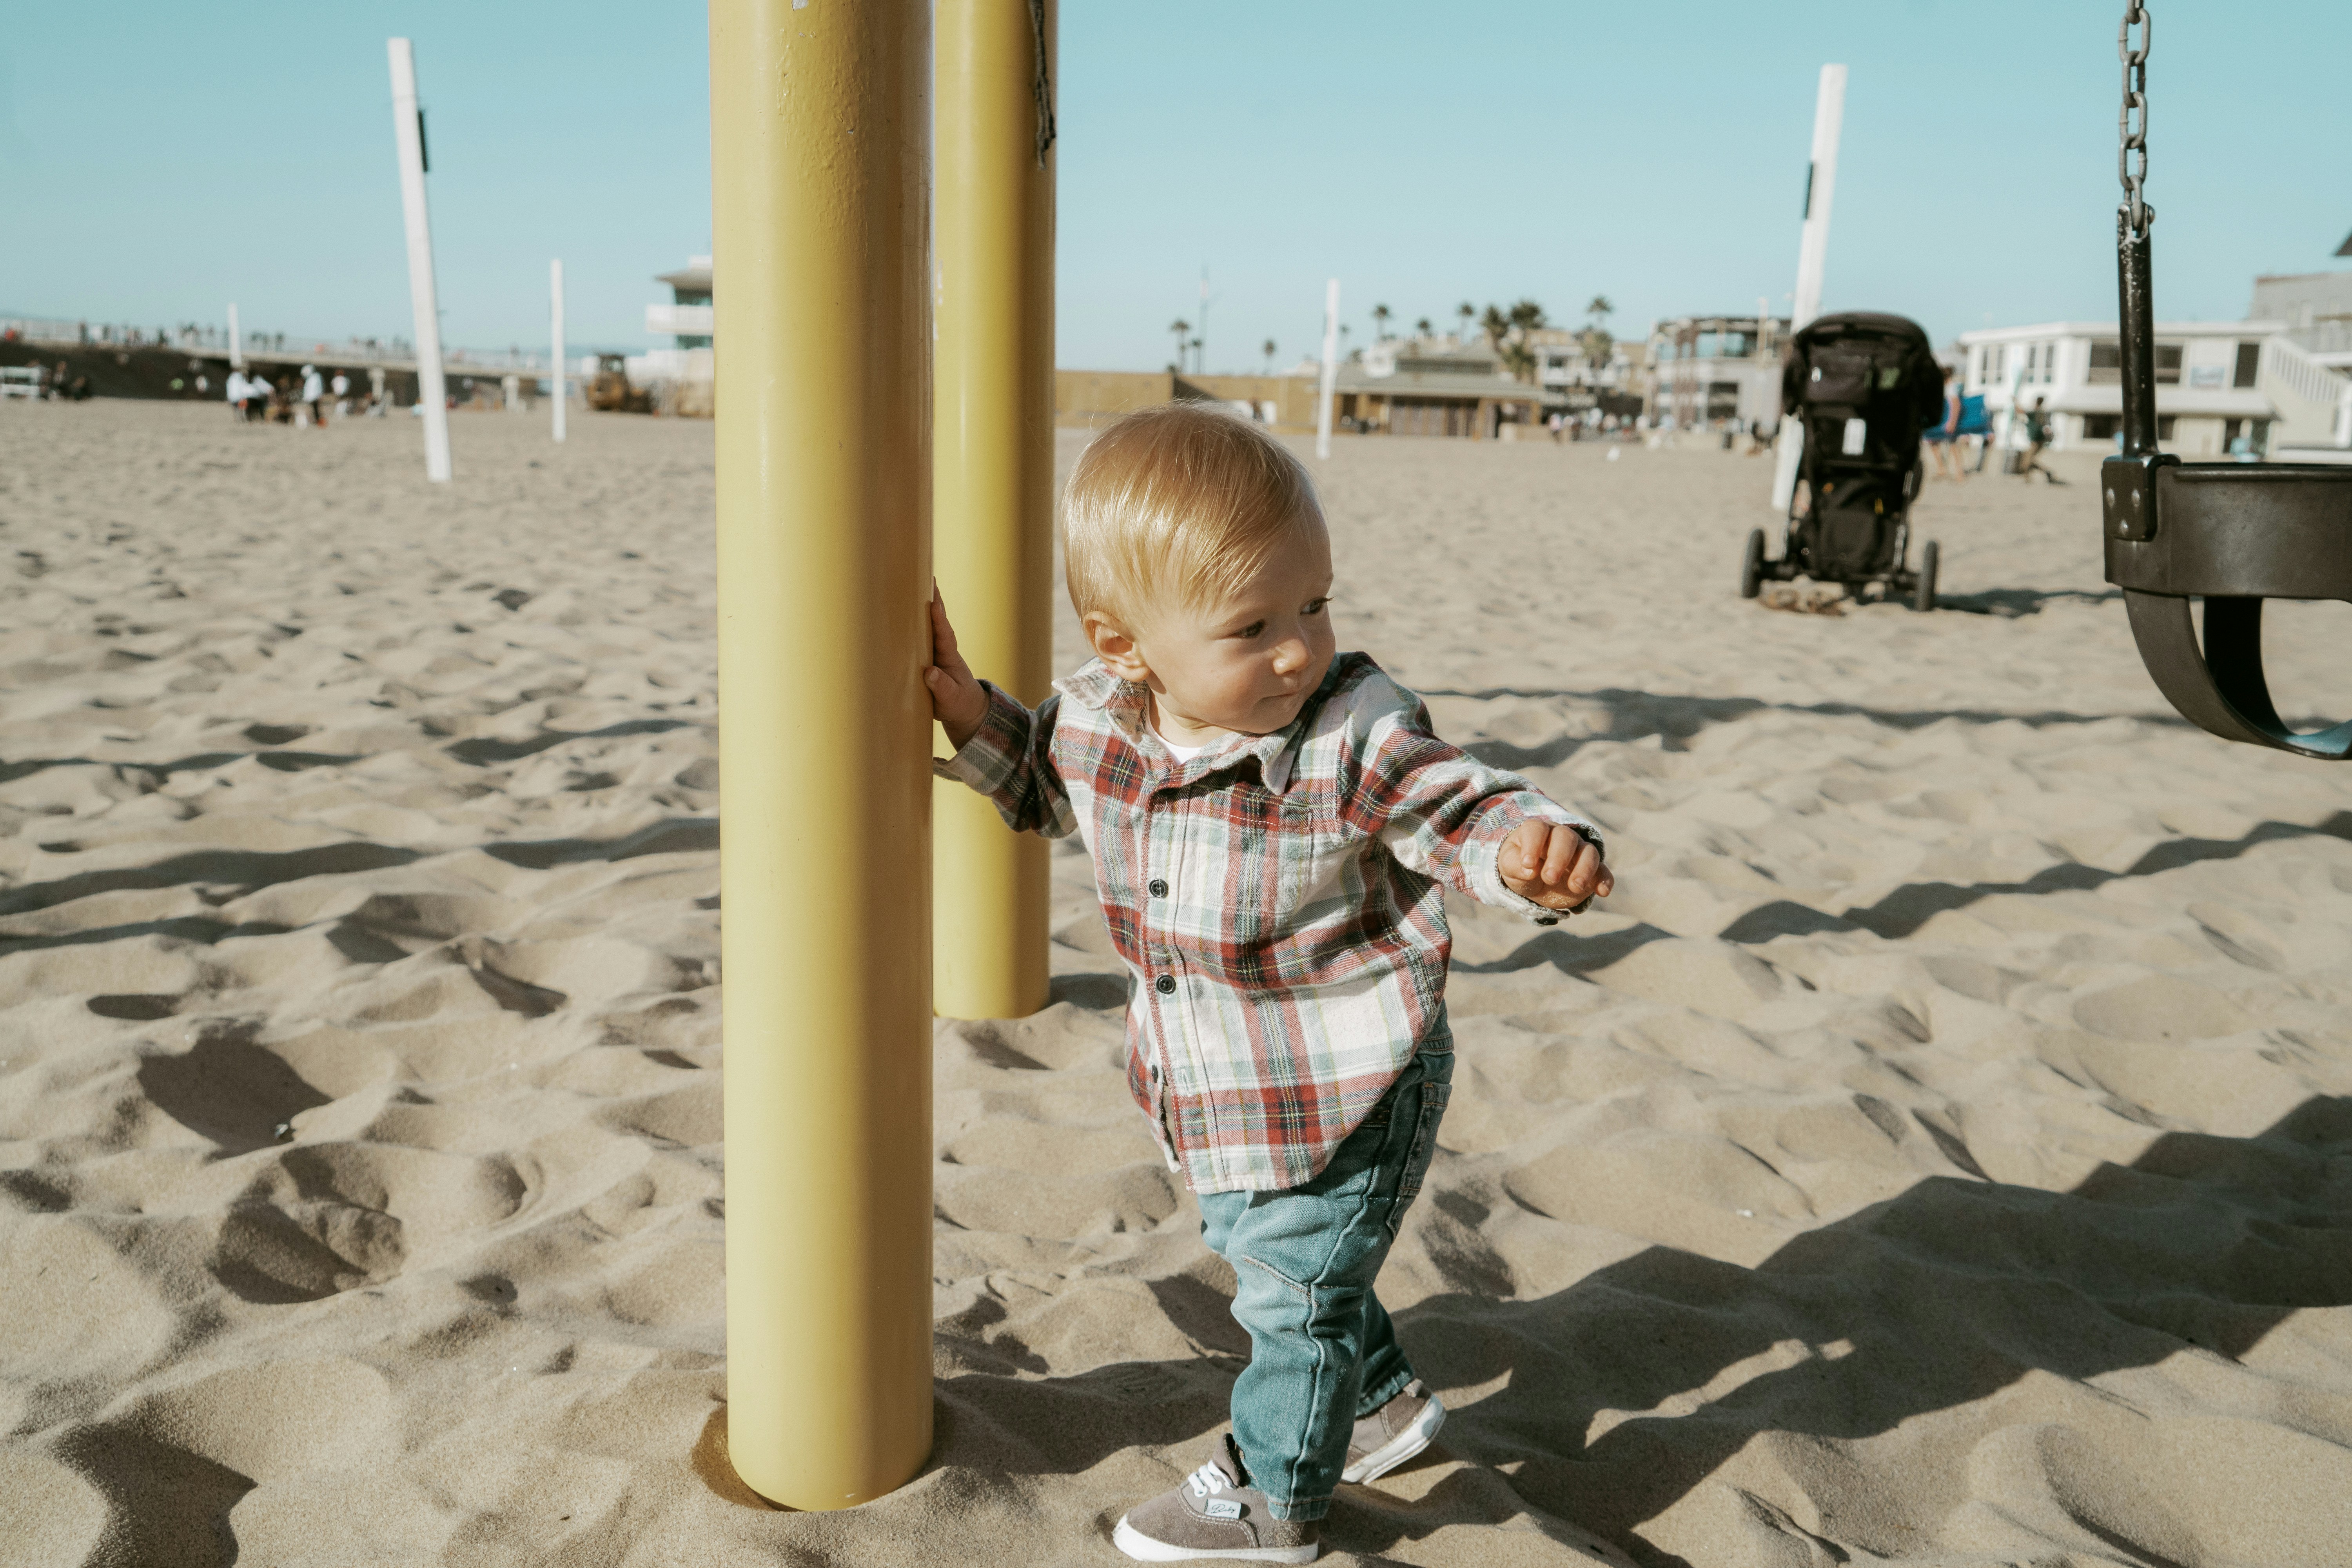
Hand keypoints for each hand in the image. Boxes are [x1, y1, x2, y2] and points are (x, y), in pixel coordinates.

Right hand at [924, 586, 989, 751]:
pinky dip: (910, 622)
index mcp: (950, 657)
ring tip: (912, 582)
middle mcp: (942, 648)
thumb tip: (930, 673)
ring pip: (926, 625)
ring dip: (920, 606)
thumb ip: (942, 687)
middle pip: (936, 621)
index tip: (934, 603)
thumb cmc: (958, 702)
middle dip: (932, 600)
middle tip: (926, 577)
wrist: (962, 707)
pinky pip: (916, 636)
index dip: (939, 620)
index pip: (945, 635)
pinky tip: (900, 607)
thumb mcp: (952, 699)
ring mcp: (933, 650)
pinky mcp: (924, 656)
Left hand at [1500, 820, 1612, 911]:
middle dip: (1559, 858)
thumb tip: (1529, 870)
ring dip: (1584, 869)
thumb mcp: (1508, 867)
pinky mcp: (1591, 871)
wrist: (1534, 882)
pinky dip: (1604, 880)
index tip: (1528, 864)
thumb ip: (1514, 865)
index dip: (1533, 845)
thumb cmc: (1519, 868)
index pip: (1537, 830)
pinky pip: (1603, 871)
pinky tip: (1602, 892)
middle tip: (1549, 878)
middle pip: (1566, 838)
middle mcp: (1561, 837)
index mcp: (1537, 832)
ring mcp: (1578, 853)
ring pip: (1589, 852)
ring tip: (1575, 887)